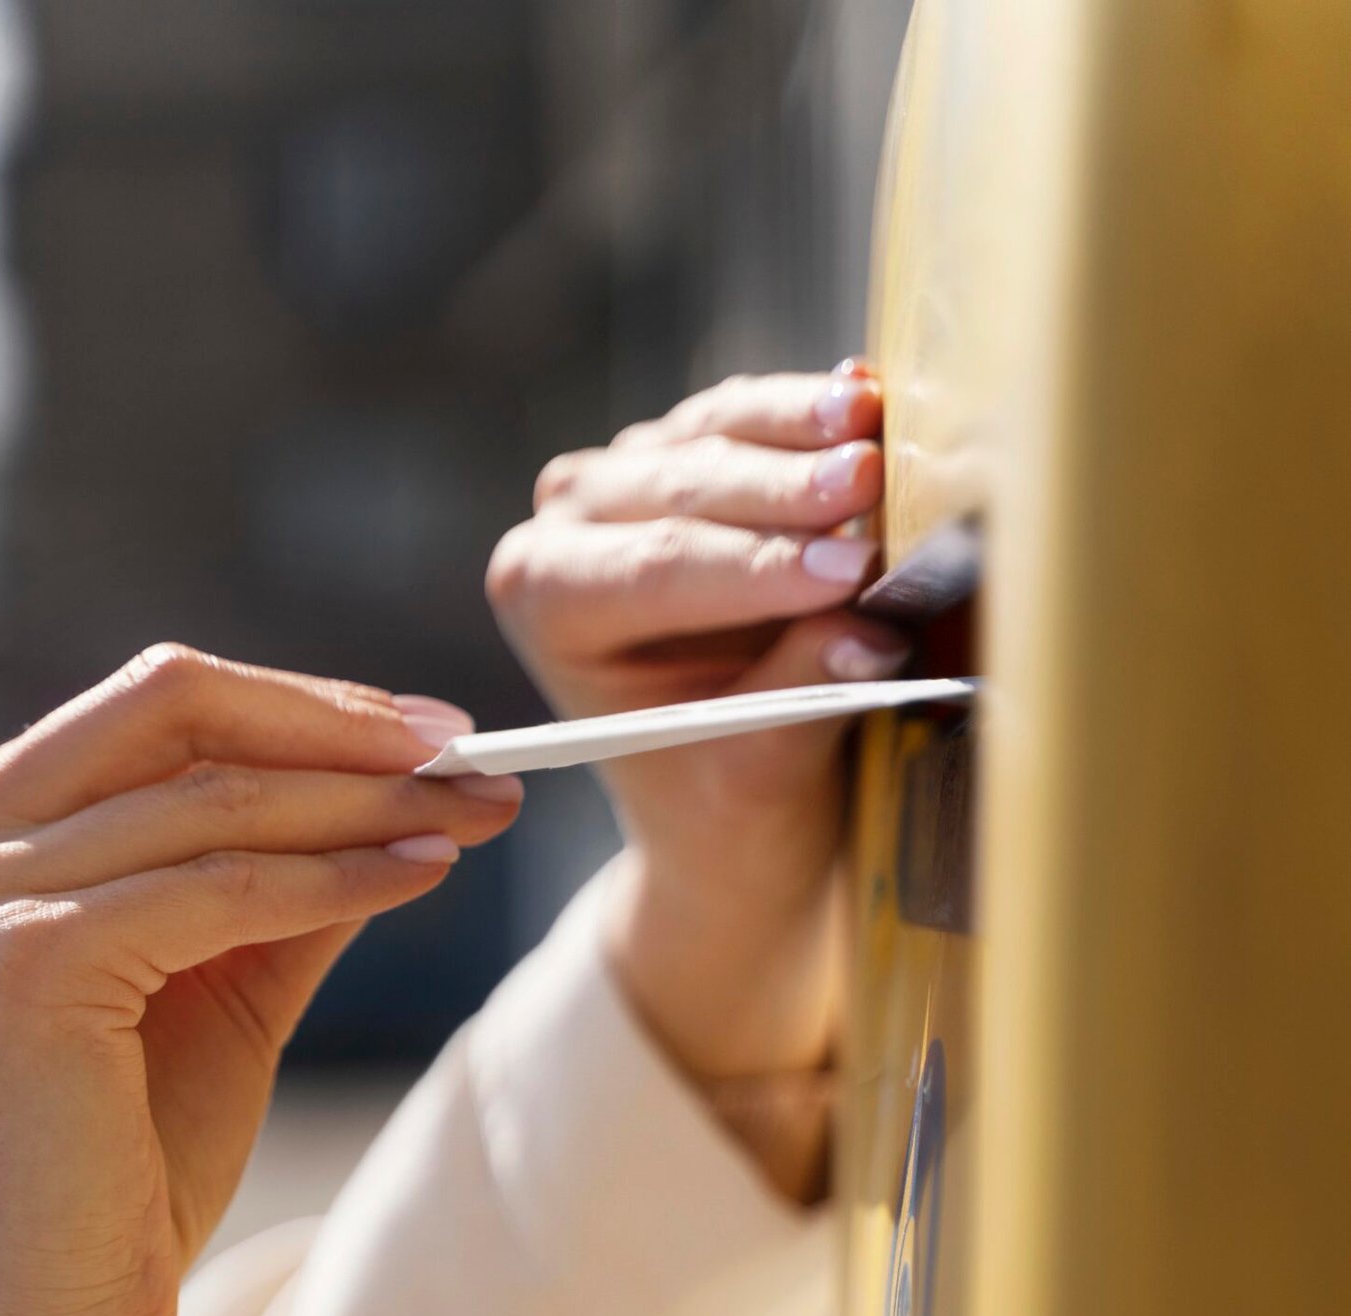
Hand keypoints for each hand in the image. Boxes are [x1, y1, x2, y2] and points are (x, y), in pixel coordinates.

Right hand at [0, 646, 519, 1315]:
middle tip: (473, 751)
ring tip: (475, 814)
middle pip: (176, 705)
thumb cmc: (123, 1179)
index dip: (309, 708)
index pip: (161, 710)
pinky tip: (423, 873)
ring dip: (364, 800)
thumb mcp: (219, 996)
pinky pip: (221, 886)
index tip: (437, 736)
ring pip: (215, 796)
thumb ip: (284, 890)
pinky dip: (336, 875)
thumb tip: (406, 798)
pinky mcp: (23, 960)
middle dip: (343, 725)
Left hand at [487, 363, 907, 1082]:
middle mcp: (566, 524)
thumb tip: (870, 635)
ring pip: (720, 429)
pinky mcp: (690, 444)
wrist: (722, 806)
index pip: (659, 570)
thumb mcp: (759, 773)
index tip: (848, 570)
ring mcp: (625, 473)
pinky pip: (755, 413)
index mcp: (547, 603)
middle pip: (686, 487)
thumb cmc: (721, 800)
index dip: (758, 567)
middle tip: (870, 483)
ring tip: (876, 430)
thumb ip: (803, 698)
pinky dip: (816, 411)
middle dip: (786, 491)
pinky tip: (870, 400)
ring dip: (804, 429)